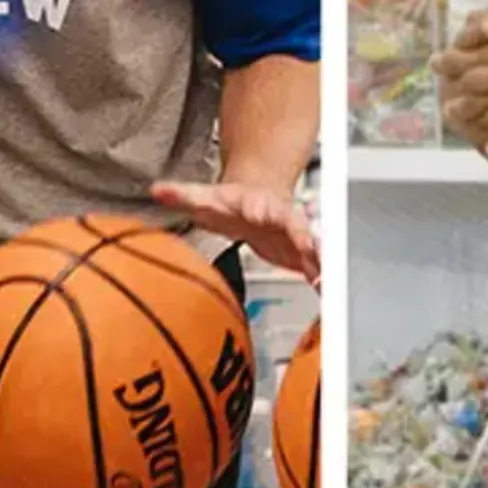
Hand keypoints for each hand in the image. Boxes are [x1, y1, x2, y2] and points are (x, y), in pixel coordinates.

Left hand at [150, 181, 319, 287]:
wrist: (257, 198)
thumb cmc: (234, 200)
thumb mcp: (208, 197)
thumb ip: (184, 195)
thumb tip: (158, 190)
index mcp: (263, 205)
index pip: (270, 209)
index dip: (273, 215)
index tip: (275, 221)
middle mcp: (285, 219)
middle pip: (301, 230)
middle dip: (310, 241)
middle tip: (316, 253)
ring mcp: (296, 237)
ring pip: (314, 251)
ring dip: (322, 266)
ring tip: (327, 282)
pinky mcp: (301, 255)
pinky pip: (316, 268)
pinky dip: (323, 281)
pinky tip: (329, 297)